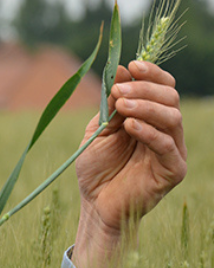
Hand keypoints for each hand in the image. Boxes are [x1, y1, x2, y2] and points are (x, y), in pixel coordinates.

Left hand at [72, 60, 186, 267]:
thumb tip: (120, 70)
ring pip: (172, 118)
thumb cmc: (96, 166)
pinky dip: (149, 131)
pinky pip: (167, 146)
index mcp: (150, 117)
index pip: (162, 87)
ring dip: (146, 106)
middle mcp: (166, 130)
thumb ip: (110, 103)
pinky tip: (129, 126)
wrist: (94, 203)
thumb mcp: (99, 128)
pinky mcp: (172, 170)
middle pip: (170, 98)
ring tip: (121, 105)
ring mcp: (172, 150)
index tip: (132, 65)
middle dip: (144, 88)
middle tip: (118, 91)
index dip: (151, 73)